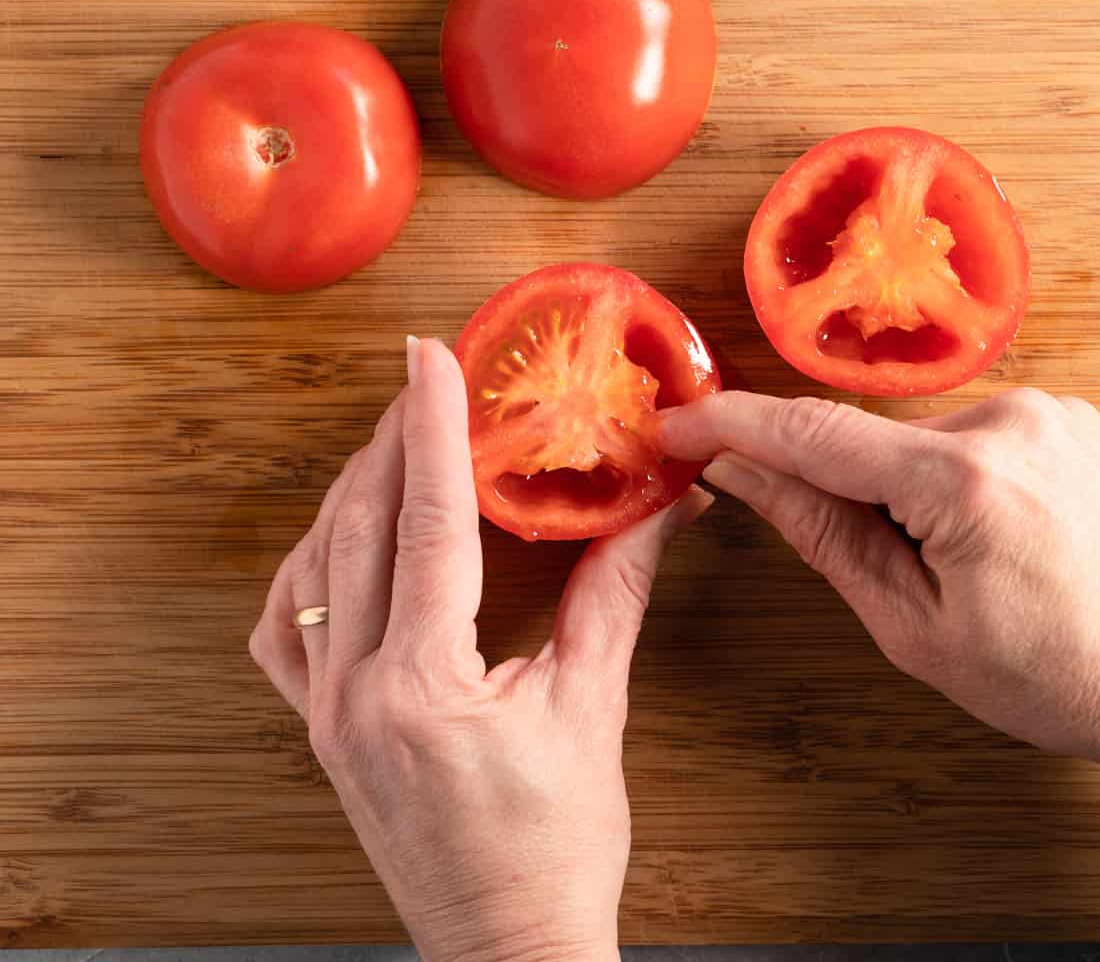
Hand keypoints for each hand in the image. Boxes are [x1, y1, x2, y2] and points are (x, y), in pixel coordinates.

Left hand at [250, 337, 710, 961]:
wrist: (506, 948)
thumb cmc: (556, 849)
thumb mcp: (592, 710)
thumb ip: (614, 595)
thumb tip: (652, 510)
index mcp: (424, 685)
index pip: (430, 523)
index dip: (434, 428)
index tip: (432, 357)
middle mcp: (354, 692)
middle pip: (361, 527)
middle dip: (393, 440)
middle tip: (425, 380)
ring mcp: (324, 712)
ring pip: (314, 565)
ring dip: (355, 492)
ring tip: (396, 442)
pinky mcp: (319, 728)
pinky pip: (285, 626)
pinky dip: (311, 562)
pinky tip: (340, 537)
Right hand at [657, 387, 1099, 811]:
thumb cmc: (1064, 675)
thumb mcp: (916, 628)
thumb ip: (824, 534)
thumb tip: (748, 474)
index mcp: (965, 481)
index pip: (812, 435)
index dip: (732, 426)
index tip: (679, 425)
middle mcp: (1010, 421)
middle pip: (870, 444)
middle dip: (853, 497)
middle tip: (898, 576)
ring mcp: (1047, 411)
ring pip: (920, 441)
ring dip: (911, 493)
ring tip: (973, 570)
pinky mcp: (1067, 415)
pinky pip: (971, 434)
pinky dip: (954, 479)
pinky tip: (1000, 540)